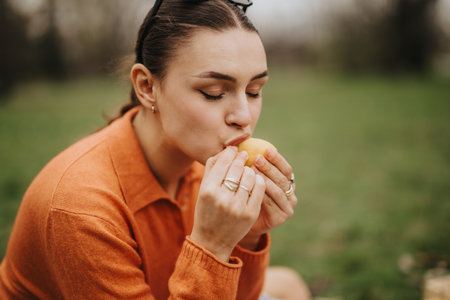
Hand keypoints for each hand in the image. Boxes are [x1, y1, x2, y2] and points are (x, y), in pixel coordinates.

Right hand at [190, 147, 265, 261]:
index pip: (223, 163)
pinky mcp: (250, 213)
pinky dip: (259, 181)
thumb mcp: (203, 190)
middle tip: (245, 156)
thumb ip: (212, 169)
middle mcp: (222, 198)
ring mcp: (237, 207)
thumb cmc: (206, 211)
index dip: (231, 153)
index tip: (235, 150)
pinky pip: (259, 188)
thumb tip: (228, 150)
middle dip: (242, 159)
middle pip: (237, 168)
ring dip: (250, 170)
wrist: (212, 241)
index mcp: (208, 190)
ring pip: (250, 176)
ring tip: (248, 170)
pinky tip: (255, 180)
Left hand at [240, 148, 296, 248]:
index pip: (285, 168)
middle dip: (270, 168)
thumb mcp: (245, 178)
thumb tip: (241, 145)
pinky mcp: (281, 217)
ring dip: (266, 180)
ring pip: (279, 191)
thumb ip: (247, 164)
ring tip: (252, 172)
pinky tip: (252, 188)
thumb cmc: (242, 196)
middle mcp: (290, 194)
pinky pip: (273, 204)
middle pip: (283, 178)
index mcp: (285, 182)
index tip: (265, 149)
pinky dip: (263, 195)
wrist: (239, 222)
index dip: (277, 159)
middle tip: (257, 159)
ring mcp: (288, 206)